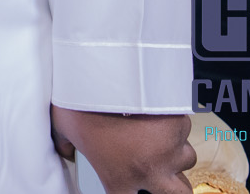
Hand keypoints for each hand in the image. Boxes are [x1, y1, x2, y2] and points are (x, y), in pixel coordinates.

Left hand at [50, 106, 193, 193]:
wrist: (105, 70)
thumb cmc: (81, 99)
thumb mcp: (64, 126)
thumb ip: (66, 145)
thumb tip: (66, 151)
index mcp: (120, 177)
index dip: (133, 193)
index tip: (130, 186)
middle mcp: (151, 170)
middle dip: (172, 187)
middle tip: (158, 172)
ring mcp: (171, 148)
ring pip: (185, 159)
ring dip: (174, 152)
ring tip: (154, 136)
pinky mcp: (181, 124)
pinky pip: (183, 129)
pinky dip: (173, 124)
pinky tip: (155, 112)